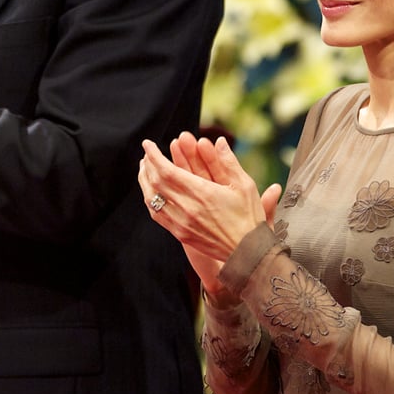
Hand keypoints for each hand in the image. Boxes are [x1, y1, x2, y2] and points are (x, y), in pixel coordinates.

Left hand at [138, 132, 280, 296]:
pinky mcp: (180, 234)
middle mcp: (187, 208)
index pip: (167, 170)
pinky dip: (149, 199)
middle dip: (148, 164)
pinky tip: (151, 191)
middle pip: (155, 182)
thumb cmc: (248, 217)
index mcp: (202, 193)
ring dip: (144, 180)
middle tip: (147, 153)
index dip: (153, 156)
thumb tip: (219, 141)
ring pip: (152, 199)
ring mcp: (181, 223)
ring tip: (145, 168)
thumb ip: (228, 162)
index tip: (148, 144)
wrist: (248, 253)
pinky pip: (157, 214)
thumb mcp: (244, 185)